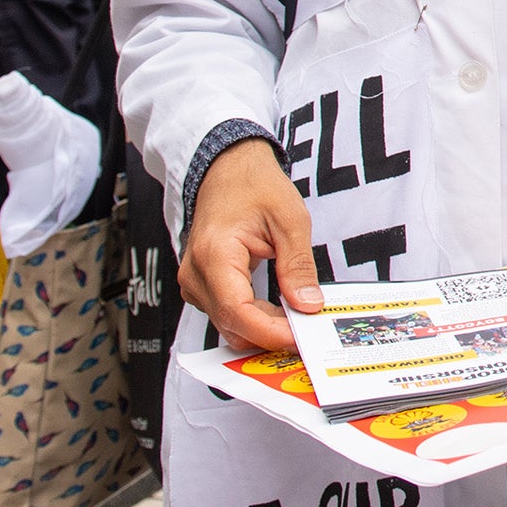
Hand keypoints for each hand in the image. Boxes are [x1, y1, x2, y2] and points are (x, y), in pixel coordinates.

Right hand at [180, 138, 322, 351]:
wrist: (228, 169)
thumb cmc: (255, 186)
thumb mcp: (290, 220)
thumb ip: (298, 266)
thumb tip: (308, 304)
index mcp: (214, 255)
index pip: (237, 312)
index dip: (271, 332)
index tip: (302, 337)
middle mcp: (196, 274)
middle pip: (232, 325)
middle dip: (272, 335)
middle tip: (310, 332)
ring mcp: (195, 283)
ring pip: (229, 325)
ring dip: (264, 329)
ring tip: (300, 320)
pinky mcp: (203, 286)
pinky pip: (227, 314)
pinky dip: (255, 319)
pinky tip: (281, 313)